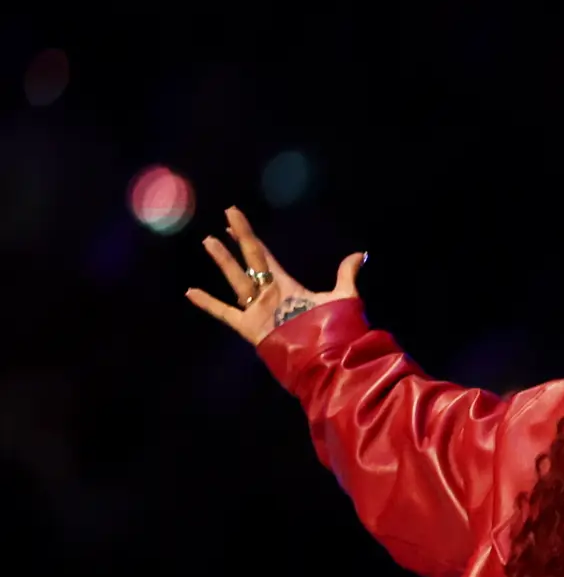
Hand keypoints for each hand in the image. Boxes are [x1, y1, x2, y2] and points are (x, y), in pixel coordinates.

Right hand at [183, 207, 362, 347]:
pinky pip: (225, 312)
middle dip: (239, 238)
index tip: (235, 220)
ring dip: (223, 261)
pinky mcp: (250, 327)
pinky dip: (208, 303)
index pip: (264, 256)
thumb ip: (346, 275)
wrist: (329, 360)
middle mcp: (269, 295)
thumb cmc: (336, 331)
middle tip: (226, 216)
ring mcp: (258, 310)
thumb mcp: (344, 297)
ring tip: (209, 241)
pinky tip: (190, 291)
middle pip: (250, 260)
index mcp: (287, 286)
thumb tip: (360, 254)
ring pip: (236, 279)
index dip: (250, 238)